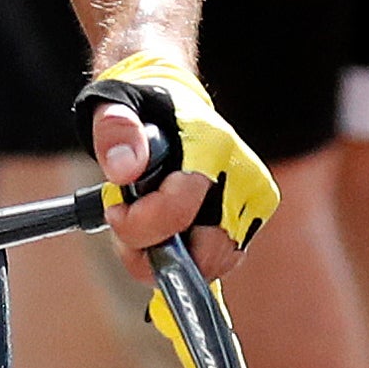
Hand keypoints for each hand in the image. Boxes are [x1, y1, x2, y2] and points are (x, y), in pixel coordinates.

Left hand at [81, 57, 274, 277]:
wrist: (173, 103)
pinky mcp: (253, 218)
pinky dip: (187, 257)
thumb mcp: (115, 107)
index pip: (177, 213)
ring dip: (169, 258)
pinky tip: (167, 230)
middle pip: (202, 253)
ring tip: (145, 222)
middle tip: (128, 224)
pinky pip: (217, 260)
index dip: (137, 225)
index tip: (114, 211)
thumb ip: (116, 133)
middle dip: (154, 251)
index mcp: (213, 147)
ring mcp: (254, 201)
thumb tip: (125, 170)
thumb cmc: (143, 109)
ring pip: (211, 264)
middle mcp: (245, 177)